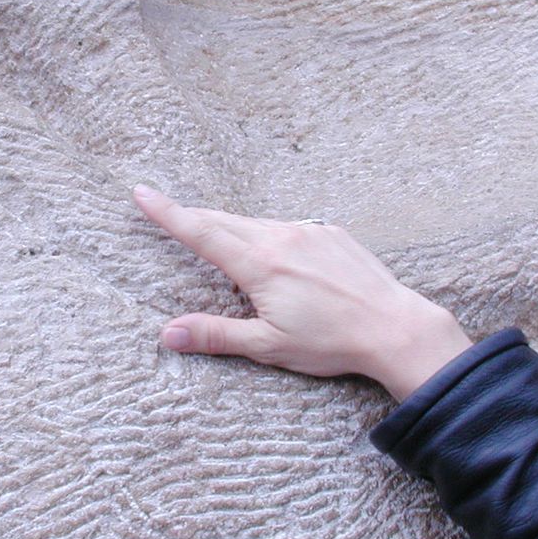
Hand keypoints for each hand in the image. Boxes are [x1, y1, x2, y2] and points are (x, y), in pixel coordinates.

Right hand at [133, 185, 471, 400]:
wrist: (395, 326)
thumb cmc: (332, 342)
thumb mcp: (268, 345)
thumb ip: (216, 335)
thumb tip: (167, 334)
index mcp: (259, 264)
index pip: (201, 232)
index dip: (168, 213)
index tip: (142, 192)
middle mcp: (281, 237)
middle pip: (225, 221)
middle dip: (195, 217)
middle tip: (170, 211)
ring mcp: (309, 231)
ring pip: (258, 223)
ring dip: (236, 229)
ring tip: (223, 241)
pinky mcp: (332, 233)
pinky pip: (291, 228)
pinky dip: (273, 236)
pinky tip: (279, 256)